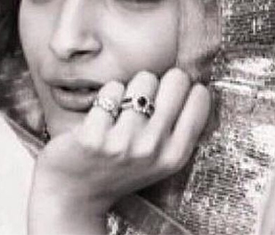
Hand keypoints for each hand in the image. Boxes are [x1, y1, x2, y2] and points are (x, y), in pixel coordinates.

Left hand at [28, 68, 210, 234]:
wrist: (74, 194)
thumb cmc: (118, 168)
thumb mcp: (159, 159)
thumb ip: (178, 129)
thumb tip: (196, 84)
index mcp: (175, 155)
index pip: (200, 97)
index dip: (186, 87)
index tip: (171, 94)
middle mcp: (154, 148)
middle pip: (176, 80)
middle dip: (161, 82)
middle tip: (144, 97)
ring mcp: (124, 142)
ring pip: (143, 80)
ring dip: (131, 88)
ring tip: (121, 109)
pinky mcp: (94, 135)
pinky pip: (112, 88)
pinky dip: (106, 95)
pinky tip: (101, 115)